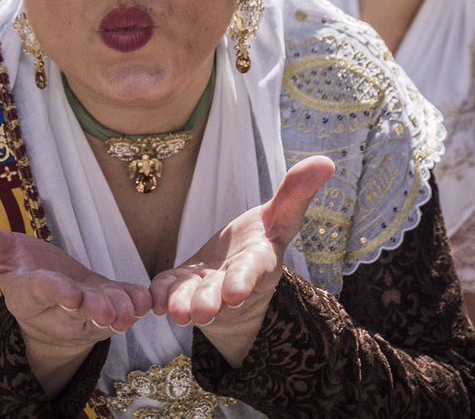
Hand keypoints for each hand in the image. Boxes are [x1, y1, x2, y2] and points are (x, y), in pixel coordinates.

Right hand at [0, 196, 150, 392]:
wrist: (44, 303)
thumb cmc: (18, 268)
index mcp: (27, 292)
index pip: (39, 291)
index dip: (54, 291)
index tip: (69, 293)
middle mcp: (57, 309)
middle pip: (76, 312)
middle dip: (92, 310)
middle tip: (108, 311)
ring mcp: (85, 312)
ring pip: (104, 315)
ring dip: (120, 311)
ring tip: (132, 310)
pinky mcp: (108, 306)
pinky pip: (124, 307)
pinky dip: (136, 303)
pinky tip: (147, 300)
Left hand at [149, 155, 335, 365]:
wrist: (236, 270)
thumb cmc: (261, 240)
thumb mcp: (280, 216)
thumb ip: (296, 192)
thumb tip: (326, 161)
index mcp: (257, 264)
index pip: (252, 273)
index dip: (244, 281)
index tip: (235, 293)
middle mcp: (229, 284)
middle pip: (218, 295)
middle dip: (209, 302)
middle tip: (200, 311)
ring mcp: (202, 289)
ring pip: (189, 299)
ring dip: (181, 304)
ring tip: (174, 312)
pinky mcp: (178, 288)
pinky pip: (165, 293)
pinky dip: (156, 297)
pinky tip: (148, 300)